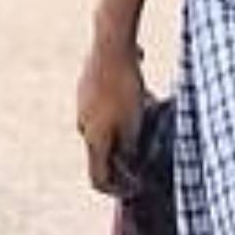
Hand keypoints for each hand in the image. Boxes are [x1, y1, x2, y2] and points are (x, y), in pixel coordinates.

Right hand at [76, 38, 148, 193]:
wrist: (111, 45)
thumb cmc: (124, 88)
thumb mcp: (133, 125)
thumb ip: (129, 149)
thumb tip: (127, 162)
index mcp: (93, 139)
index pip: (98, 179)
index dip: (117, 190)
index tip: (136, 188)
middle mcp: (83, 124)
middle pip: (104, 151)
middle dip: (127, 153)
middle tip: (150, 148)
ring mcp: (83, 103)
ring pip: (109, 124)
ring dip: (129, 126)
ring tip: (151, 111)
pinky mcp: (88, 85)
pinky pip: (109, 103)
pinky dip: (124, 105)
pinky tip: (143, 91)